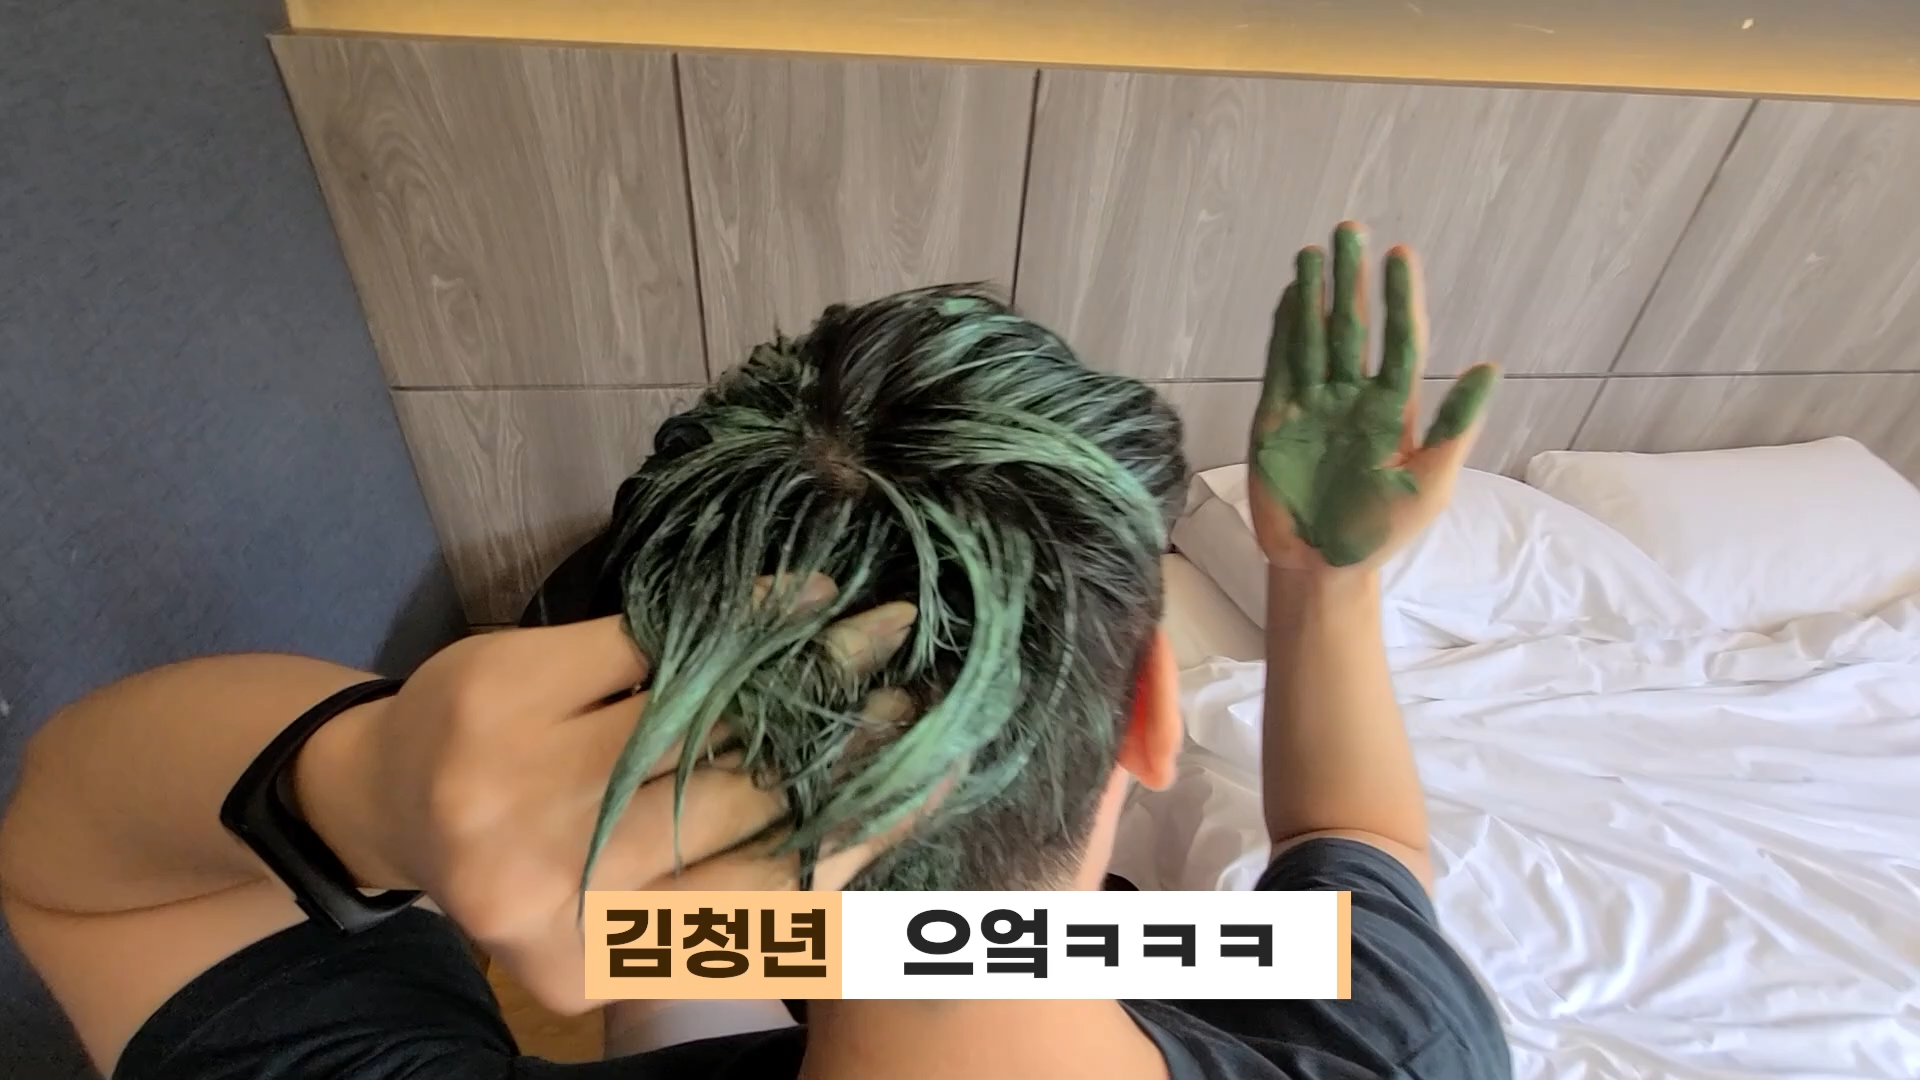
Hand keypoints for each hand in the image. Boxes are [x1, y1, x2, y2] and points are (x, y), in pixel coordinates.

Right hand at [296, 576, 914, 1013]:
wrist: (389, 813)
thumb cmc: (476, 716)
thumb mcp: (541, 652)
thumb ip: (658, 641)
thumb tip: (806, 607)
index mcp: (507, 715)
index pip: (675, 673)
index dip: (773, 641)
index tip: (853, 612)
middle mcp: (523, 826)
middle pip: (714, 771)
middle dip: (827, 725)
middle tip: (918, 695)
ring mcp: (553, 920)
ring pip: (738, 864)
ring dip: (846, 814)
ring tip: (926, 770)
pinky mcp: (582, 978)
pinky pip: (724, 932)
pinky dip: (806, 889)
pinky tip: (869, 848)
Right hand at [1248, 222, 1497, 571]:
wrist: (1320, 566)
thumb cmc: (1380, 530)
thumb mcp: (1429, 483)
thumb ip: (1456, 427)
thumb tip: (1491, 367)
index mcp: (1395, 409)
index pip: (1400, 341)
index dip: (1401, 299)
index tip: (1400, 256)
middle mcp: (1354, 396)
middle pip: (1354, 327)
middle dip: (1352, 280)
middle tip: (1350, 231)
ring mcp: (1313, 404)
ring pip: (1314, 337)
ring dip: (1313, 295)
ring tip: (1314, 252)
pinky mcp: (1275, 417)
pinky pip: (1280, 365)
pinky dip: (1283, 330)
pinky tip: (1287, 298)